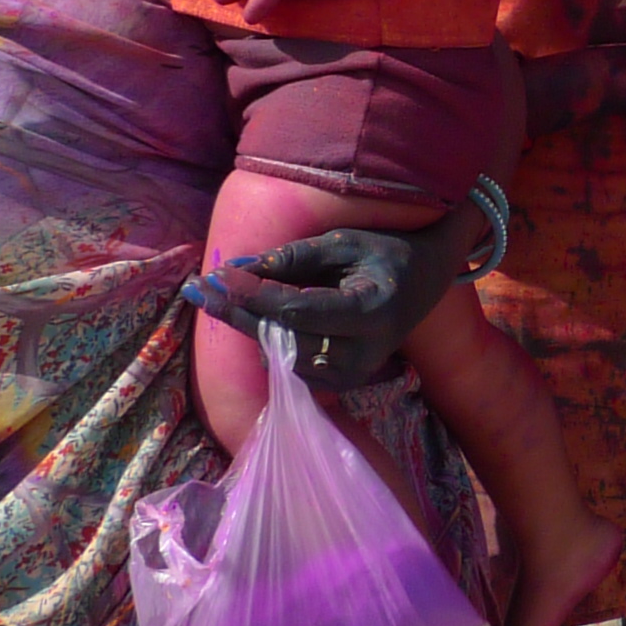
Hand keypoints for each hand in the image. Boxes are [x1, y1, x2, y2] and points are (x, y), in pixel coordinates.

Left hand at [189, 220, 466, 393]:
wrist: (425, 280)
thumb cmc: (386, 252)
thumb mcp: (343, 243)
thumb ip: (292, 258)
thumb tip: (238, 268)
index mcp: (371, 311)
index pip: (297, 310)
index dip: (254, 295)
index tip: (218, 275)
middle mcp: (364, 353)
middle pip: (283, 338)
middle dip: (238, 312)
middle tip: (200, 289)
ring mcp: (354, 374)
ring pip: (282, 356)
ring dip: (250, 326)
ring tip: (220, 297)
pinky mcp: (343, 382)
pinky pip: (291, 365)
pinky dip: (270, 340)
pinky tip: (252, 315)